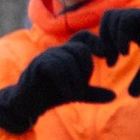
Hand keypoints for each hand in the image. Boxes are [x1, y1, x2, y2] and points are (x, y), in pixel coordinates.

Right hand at [0, 35, 114, 136]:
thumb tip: (114, 96)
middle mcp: (57, 50)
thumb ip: (93, 93)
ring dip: (76, 80)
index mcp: (67, 53)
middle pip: (80, 49)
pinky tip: (67, 94)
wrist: (26, 103)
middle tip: (82, 88)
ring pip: (69, 58)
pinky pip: (56, 67)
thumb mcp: (76, 94)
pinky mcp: (37, 65)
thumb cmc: (51, 94)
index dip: (97, 44)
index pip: (85, 36)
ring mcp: (46, 56)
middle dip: (86, 69)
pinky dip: (65, 82)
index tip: (106, 60)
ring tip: (74, 94)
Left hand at [95, 3, 139, 95]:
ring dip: (112, 38)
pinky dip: (121, 35)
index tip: (110, 63)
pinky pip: (129, 19)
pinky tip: (125, 53)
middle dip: (104, 39)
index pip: (109, 25)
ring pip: (115, 16)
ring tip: (120, 56)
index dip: (105, 43)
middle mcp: (135, 19)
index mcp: (133, 27)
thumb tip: (131, 95)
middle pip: (108, 17)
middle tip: (110, 60)